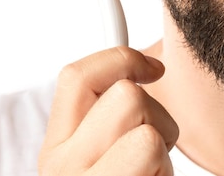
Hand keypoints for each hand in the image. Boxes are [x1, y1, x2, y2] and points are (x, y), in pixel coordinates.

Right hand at [38, 46, 178, 175]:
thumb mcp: (101, 157)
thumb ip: (108, 117)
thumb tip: (148, 65)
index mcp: (56, 148)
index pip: (77, 76)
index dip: (122, 58)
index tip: (153, 67)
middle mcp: (63, 166)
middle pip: (126, 95)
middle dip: (155, 114)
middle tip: (152, 147)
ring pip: (149, 130)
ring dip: (165, 148)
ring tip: (154, 169)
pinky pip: (157, 158)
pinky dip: (167, 171)